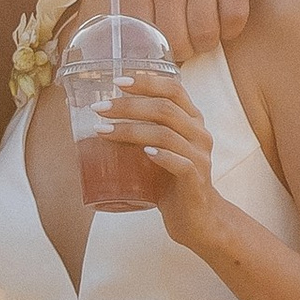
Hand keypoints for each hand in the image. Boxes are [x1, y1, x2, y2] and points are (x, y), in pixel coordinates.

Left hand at [111, 68, 222, 248]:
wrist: (196, 217)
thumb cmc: (170, 180)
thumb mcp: (158, 148)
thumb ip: (140, 131)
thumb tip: (98, 118)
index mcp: (192, 120)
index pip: (174, 90)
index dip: (147, 82)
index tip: (117, 82)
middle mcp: (199, 134)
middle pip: (165, 109)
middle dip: (128, 106)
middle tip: (99, 109)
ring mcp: (200, 157)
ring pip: (167, 134)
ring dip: (132, 130)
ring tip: (103, 131)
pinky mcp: (197, 180)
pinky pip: (181, 163)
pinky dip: (161, 156)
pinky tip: (144, 153)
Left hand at [117, 0, 252, 59]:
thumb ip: (135, 9)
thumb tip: (137, 57)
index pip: (144, 38)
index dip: (157, 53)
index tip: (165, 52)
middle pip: (178, 41)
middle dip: (186, 52)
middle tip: (190, 45)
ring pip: (206, 33)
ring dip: (209, 42)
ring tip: (207, 34)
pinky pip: (234, 18)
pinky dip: (231, 30)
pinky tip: (226, 23)